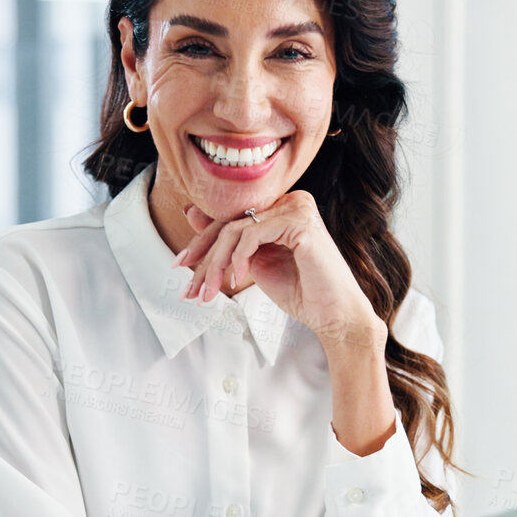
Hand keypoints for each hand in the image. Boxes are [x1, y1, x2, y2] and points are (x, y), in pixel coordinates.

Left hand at [174, 190, 384, 352]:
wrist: (334, 315)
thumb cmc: (301, 291)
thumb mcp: (255, 264)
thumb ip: (230, 241)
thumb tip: (192, 214)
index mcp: (282, 208)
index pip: (233, 218)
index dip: (203, 242)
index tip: (181, 266)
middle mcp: (291, 201)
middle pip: (231, 222)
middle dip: (204, 257)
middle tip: (190, 287)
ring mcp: (297, 208)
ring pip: (236, 229)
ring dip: (216, 264)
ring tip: (210, 293)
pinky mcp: (300, 222)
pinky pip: (252, 234)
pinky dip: (238, 258)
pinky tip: (237, 280)